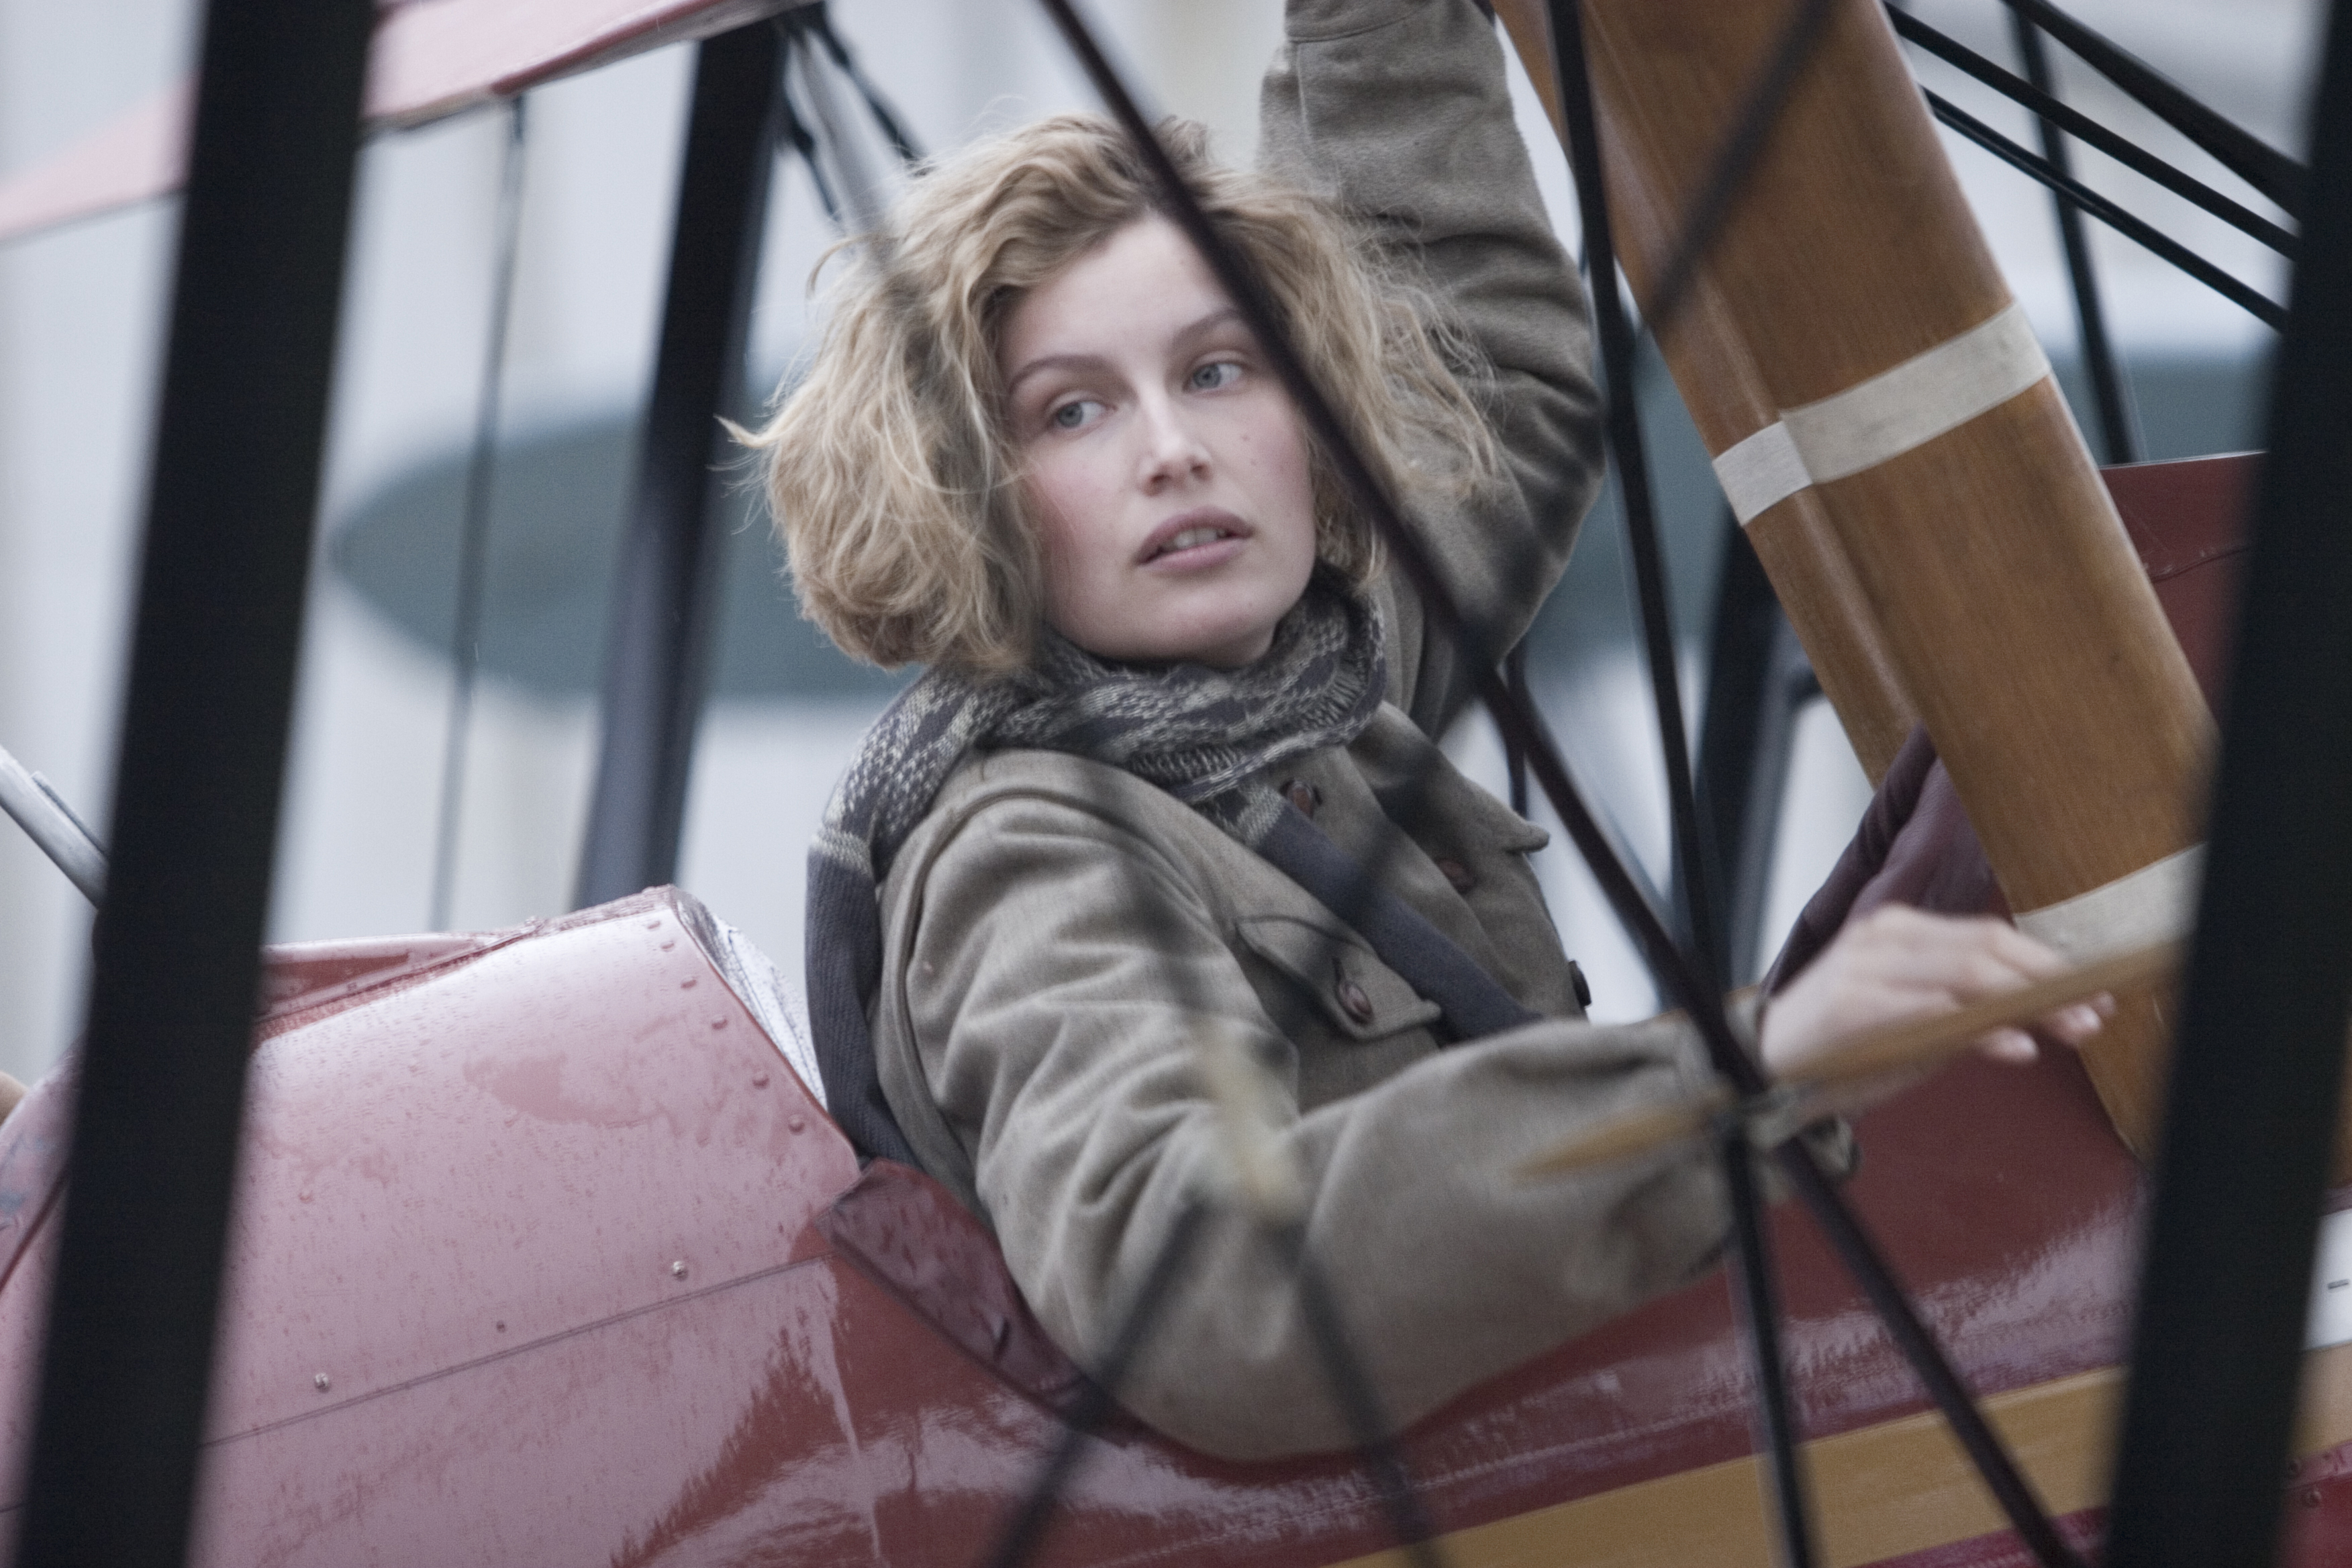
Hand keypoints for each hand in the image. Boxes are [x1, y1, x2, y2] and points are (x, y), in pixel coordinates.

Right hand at [1757, 905, 2111, 1088]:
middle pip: (1984, 949)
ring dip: (2028, 1003)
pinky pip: (1930, 1012)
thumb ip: (1966, 1007)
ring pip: (1965, 973)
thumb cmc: (1845, 1044)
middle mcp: (1884, 937)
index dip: (2047, 962)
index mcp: (1900, 930)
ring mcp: (1866, 968)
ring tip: (2069, 1027)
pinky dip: (1980, 1030)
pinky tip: (2015, 1047)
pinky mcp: (1854, 1006)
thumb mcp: (1912, 1018)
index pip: (1987, 936)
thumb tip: (2041, 1013)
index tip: (2094, 991)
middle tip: (2092, 1014)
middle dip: (2048, 983)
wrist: (1765, 1064)